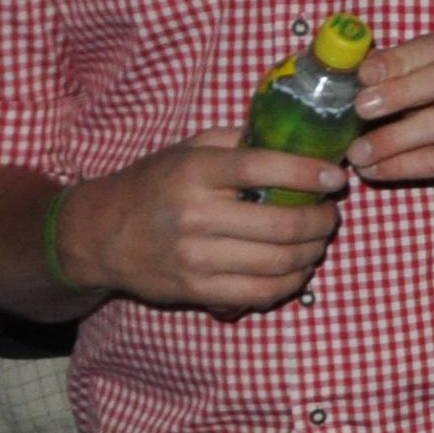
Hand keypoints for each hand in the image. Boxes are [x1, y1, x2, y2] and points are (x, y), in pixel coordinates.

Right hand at [58, 134, 342, 314]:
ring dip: (312, 253)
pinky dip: (290, 282)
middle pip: (282, 224)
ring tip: (317, 242)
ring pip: (278, 262)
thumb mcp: (188, 150)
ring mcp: (195, 257)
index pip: (264, 169)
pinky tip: (295, 269)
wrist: (97, 234)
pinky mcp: (195, 290)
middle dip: (321, 222)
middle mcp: (195, 215)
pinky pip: (260, 293)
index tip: (336, 179)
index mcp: (195, 172)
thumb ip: (238, 142)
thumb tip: (297, 140)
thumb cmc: (153, 185)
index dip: (309, 174)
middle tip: (330, 215)